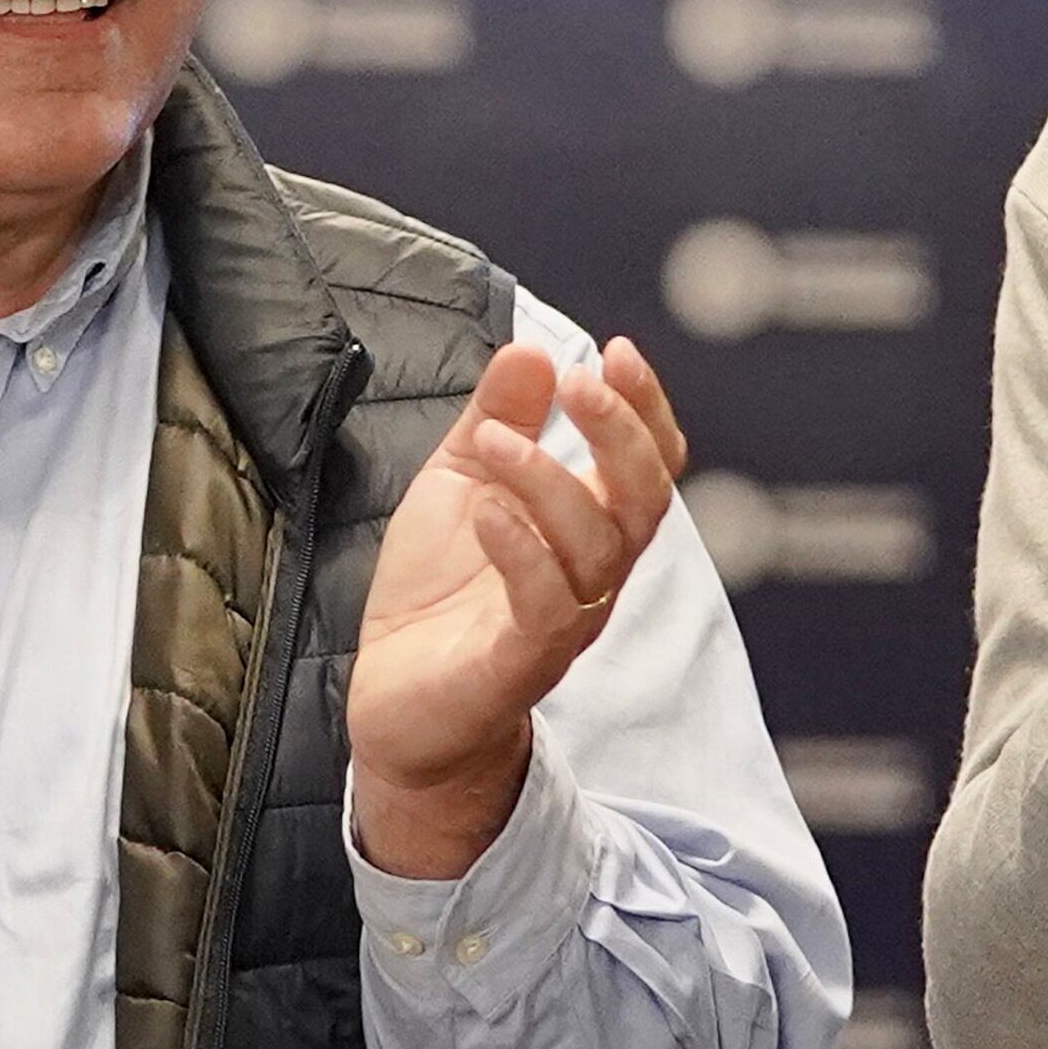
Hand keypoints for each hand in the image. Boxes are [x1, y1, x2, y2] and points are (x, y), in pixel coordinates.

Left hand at [349, 337, 689, 877]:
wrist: (396, 700)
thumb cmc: (437, 593)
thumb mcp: (460, 482)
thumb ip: (496, 418)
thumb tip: (531, 348)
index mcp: (590, 526)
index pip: (651, 463)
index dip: (646, 408)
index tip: (619, 351)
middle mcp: (594, 574)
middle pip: (647, 500)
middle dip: (623, 434)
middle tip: (580, 383)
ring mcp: (565, 621)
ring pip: (597, 547)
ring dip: (550, 480)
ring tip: (494, 440)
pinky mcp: (522, 662)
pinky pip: (546, 603)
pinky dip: (521, 547)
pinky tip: (485, 510)